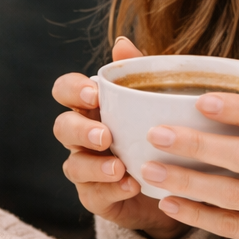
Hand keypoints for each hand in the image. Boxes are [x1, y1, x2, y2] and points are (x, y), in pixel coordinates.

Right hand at [52, 37, 183, 238]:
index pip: (65, 89)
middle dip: (80, 130)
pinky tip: (131, 184)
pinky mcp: (96, 195)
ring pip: (73, 165)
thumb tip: (121, 43)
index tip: (95, 95)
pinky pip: (94, 194)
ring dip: (95, 166)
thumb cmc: (158, 127)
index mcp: (93, 106)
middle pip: (62, 127)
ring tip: (119, 166)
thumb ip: (137, 72)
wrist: (176, 176)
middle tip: (105, 135)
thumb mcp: (155, 97)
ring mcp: (86, 166)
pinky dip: (112, 189)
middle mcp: (82, 134)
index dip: (73, 90)